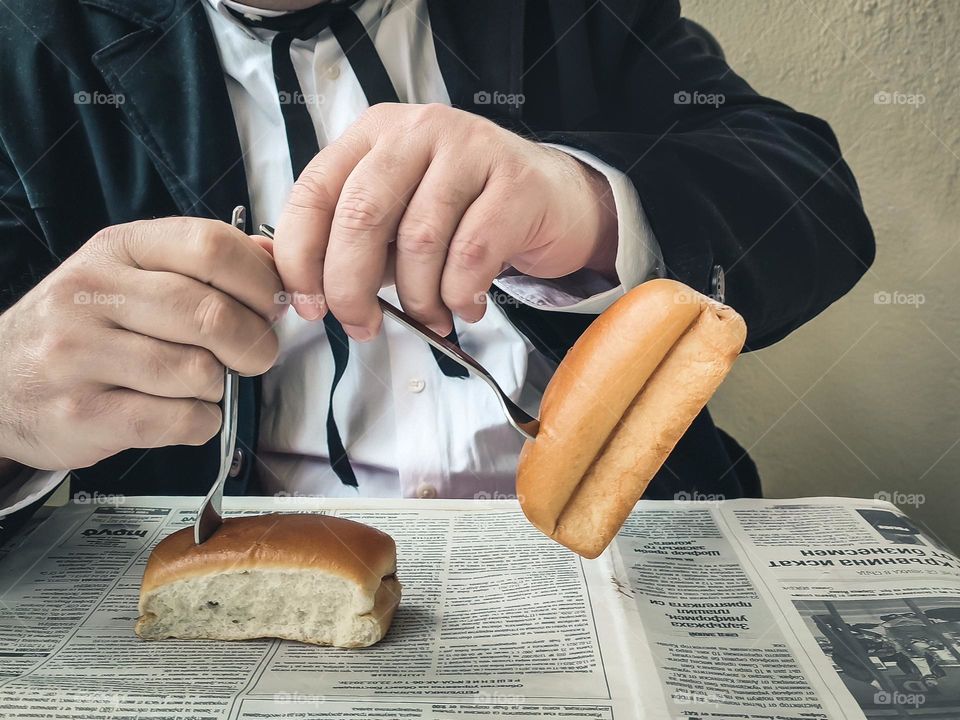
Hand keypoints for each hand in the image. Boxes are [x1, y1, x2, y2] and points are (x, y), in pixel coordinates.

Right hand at [0, 218, 282, 469]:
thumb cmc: (82, 326)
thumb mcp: (129, 273)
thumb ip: (200, 262)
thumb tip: (271, 260)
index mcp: (116, 249)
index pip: (209, 246)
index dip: (259, 281)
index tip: (271, 305)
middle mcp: (91, 294)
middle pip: (211, 315)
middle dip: (254, 343)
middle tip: (256, 355)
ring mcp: (79, 355)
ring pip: (199, 372)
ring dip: (221, 386)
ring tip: (203, 384)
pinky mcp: (82, 413)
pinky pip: (179, 420)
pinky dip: (201, 422)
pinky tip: (185, 413)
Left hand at [273, 103, 617, 338]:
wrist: (555, 200)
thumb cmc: (466, 214)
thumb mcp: (397, 220)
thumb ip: (349, 242)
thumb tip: (293, 284)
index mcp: (374, 134)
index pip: (314, 192)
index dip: (301, 257)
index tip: (309, 306)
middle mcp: (417, 131)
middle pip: (361, 216)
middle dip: (351, 287)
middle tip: (361, 325)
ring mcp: (470, 149)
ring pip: (419, 241)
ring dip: (418, 299)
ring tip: (431, 317)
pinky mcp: (514, 181)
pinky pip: (471, 255)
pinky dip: (461, 296)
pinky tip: (467, 305)